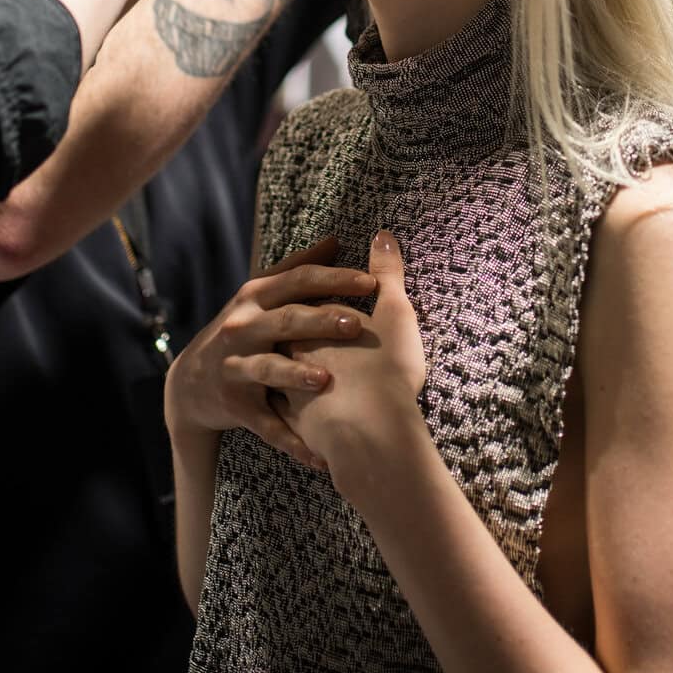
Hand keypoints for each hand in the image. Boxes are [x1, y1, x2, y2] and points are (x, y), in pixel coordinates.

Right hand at [164, 235, 376, 468]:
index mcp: (256, 297)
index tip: (371, 281)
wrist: (190, 383)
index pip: (298, 281)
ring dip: (296, 376)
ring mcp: (236, 367)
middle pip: (285, 321)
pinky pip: (265, 424)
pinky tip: (319, 453)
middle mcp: (243, 328)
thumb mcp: (260, 296)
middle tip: (356, 324)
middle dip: (320, 322)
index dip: (334, 279)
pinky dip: (291, 439)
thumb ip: (298, 268)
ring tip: (326, 380)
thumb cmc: (242, 330)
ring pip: (268, 369)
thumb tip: (336, 240)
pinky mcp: (234, 405)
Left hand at [275, 230, 427, 491]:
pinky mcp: (295, 428)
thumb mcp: (394, 313)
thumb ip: (388, 274)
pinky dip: (297, 422)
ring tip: (305, 377)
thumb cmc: (385, 372)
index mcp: (307, 323)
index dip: (324, 295)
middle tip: (316, 335)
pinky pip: (291, 422)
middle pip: (284, 338)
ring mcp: (289, 392)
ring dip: (288, 378)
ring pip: (278, 379)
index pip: (306, 300)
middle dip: (297, 334)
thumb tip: (383, 235)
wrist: (368, 437)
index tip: (341, 298)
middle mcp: (290, 353)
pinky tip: (306, 425)